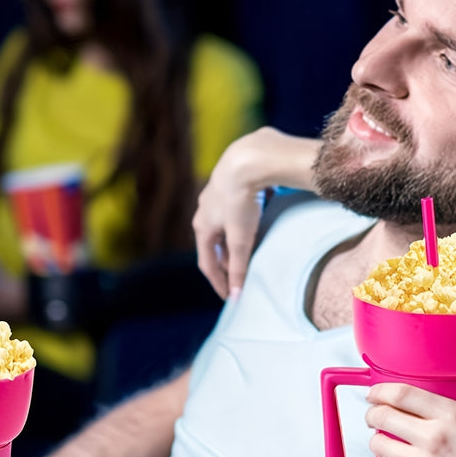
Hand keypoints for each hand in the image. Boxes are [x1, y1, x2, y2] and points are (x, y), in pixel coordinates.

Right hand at [193, 127, 322, 297]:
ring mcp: (215, 195)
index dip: (218, 282)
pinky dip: (240, 224)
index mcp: (202, 226)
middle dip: (226, 262)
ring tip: (249, 252)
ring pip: (222, 227)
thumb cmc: (241, 200)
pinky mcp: (230, 183)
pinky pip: (232, 210)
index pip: (206, 263)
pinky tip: (254, 223)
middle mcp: (203, 210)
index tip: (230, 297)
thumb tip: (237, 296)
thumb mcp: (241, 238)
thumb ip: (240, 266)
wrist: (248, 159)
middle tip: (240, 276)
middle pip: (213, 245)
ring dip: (233, 242)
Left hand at [365, 386, 455, 456]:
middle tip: (374, 418)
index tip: (375, 394)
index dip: (381, 391)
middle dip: (373, 415)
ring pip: (380, 446)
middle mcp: (435, 435)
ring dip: (378, 443)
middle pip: (384, 416)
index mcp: (454, 415)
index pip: (402, 394)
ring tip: (383, 445)